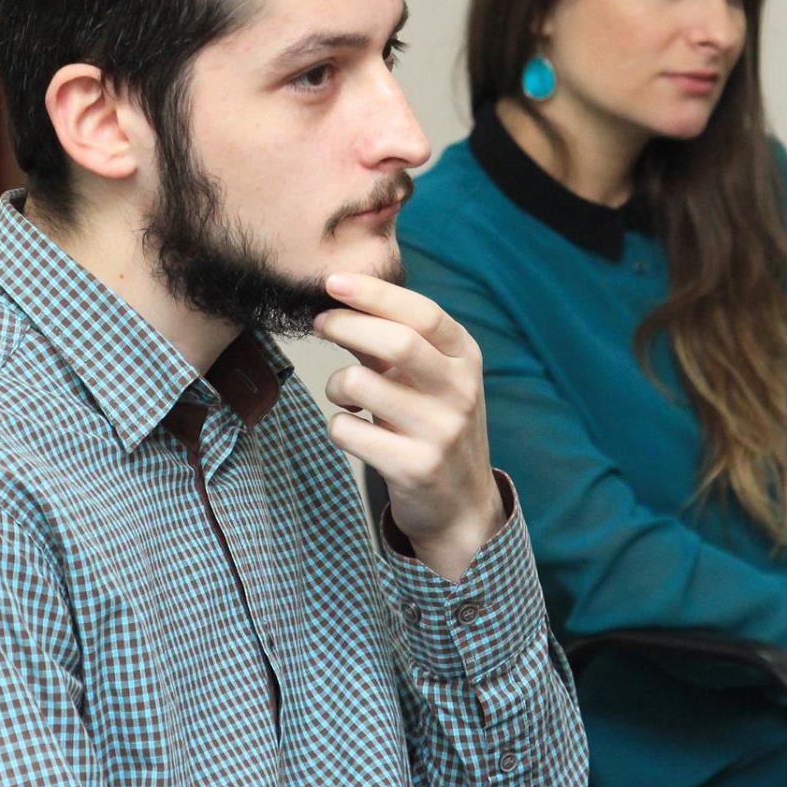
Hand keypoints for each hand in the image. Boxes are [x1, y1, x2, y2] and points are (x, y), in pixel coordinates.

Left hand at [314, 272, 505, 580]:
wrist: (463, 504)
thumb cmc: (435, 424)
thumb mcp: (431, 377)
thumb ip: (394, 341)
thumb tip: (340, 301)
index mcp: (466, 358)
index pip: (422, 312)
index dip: (374, 293)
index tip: (333, 282)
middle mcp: (460, 391)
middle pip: (396, 343)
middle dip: (346, 325)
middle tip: (320, 323)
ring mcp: (441, 431)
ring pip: (361, 384)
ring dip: (336, 383)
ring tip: (344, 393)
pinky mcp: (415, 467)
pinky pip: (348, 430)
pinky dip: (337, 425)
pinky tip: (353, 430)